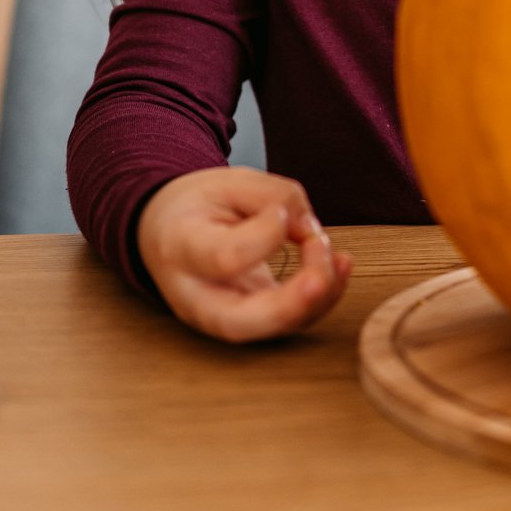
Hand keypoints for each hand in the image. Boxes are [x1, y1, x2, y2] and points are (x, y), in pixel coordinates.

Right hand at [137, 167, 352, 341]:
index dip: (265, 235)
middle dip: (290, 304)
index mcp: (182, 247)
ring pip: (271, 330)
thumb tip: (310, 229)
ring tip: (338, 258)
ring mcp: (219, 317)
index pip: (224, 256)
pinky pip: (290, 322)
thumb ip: (275, 196)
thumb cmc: (199, 206)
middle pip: (238, 322)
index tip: (280, 213)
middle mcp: (195, 295)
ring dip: (318, 298)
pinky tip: (340, 267)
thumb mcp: (230, 181)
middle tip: (320, 275)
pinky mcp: (248, 322)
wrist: (169, 232)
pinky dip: (324, 299)